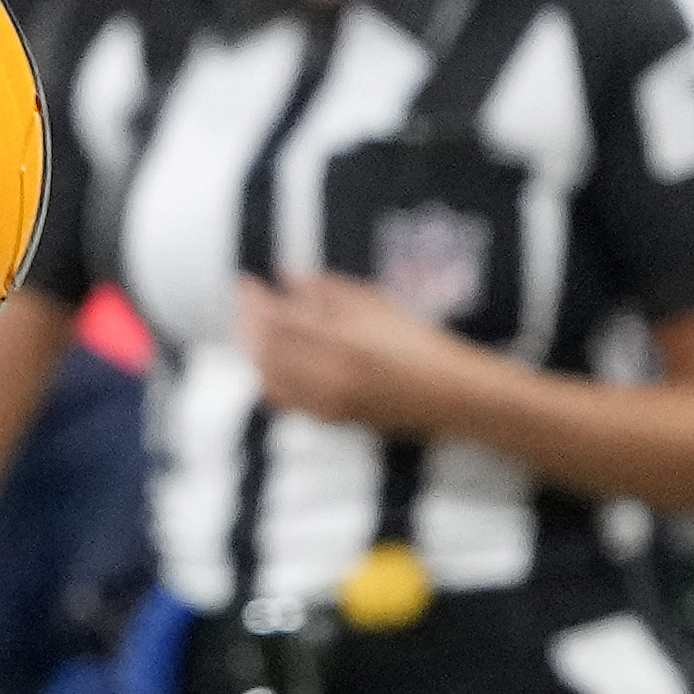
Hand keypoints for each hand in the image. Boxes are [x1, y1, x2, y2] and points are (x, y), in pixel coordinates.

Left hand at [230, 268, 466, 432]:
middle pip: (264, 349)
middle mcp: (327, 375)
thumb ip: (326, 290)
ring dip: (253, 348)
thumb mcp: (375, 304)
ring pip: (267, 375)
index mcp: (341, 341)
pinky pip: (282, 397)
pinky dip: (267, 375)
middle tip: (247, 302)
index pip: (277, 319)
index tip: (246, 283)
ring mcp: (325, 401)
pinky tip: (270, 358)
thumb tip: (286, 276)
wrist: (447, 392)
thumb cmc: (417, 344)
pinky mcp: (327, 418)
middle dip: (247, 322)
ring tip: (254, 326)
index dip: (254, 300)